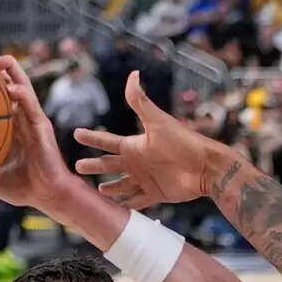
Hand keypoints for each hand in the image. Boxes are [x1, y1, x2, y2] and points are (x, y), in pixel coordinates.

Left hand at [0, 56, 79, 210]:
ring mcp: (32, 119)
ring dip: (12, 70)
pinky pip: (32, 104)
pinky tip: (12, 88)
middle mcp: (21, 118)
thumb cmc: (23, 187)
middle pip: (10, 83)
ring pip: (23, 85)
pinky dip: (23, 93)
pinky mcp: (42, 125)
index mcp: (11, 126)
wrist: (48, 195)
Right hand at [75, 70, 223, 207]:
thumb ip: (141, 101)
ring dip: (110, 187)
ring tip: (97, 189)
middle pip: (109, 165)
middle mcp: (137, 162)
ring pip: (121, 185)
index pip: (107, 141)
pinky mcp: (156, 194)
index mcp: (134, 145)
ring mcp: (146, 179)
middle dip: (93, 165)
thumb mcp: (158, 121)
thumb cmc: (183, 142)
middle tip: (77, 167)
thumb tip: (133, 73)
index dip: (92, 137)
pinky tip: (117, 208)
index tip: (76, 134)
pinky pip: (137, 201)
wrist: (205, 167)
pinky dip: (127, 205)